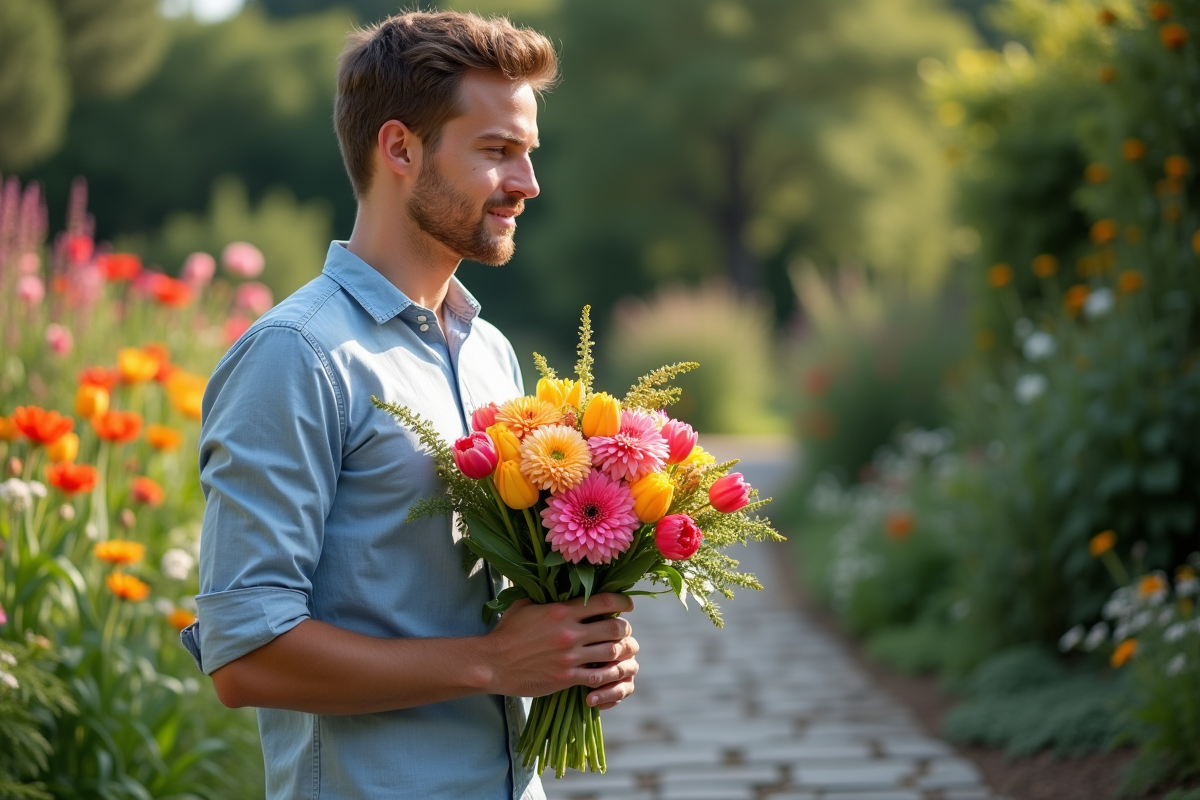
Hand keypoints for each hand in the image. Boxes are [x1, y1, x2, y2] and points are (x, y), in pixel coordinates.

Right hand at [481, 592, 638, 704]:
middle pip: (614, 628)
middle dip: (625, 629)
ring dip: (621, 651)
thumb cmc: (507, 632)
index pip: (603, 601)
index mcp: (561, 611)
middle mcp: (569, 632)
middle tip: (625, 631)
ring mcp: (569, 657)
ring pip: (611, 652)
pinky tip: (608, 672)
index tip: (629, 605)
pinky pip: (598, 676)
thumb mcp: (525, 605)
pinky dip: (608, 674)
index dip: (622, 601)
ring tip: (622, 651)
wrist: (492, 664)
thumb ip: (545, 594)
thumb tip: (557, 580)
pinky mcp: (566, 678)